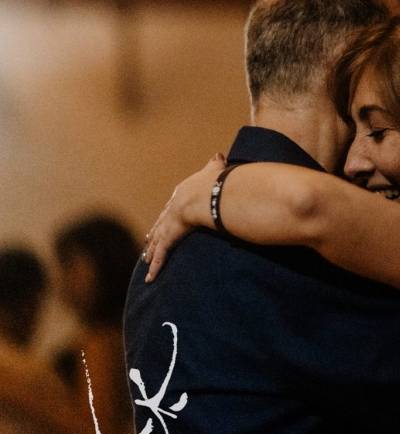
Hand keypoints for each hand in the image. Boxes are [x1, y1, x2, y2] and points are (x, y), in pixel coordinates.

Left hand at [143, 154, 226, 282]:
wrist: (205, 193)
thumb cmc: (211, 182)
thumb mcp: (213, 170)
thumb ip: (215, 163)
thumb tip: (218, 155)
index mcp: (181, 197)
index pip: (172, 208)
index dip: (167, 215)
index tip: (164, 219)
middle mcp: (171, 211)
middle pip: (159, 225)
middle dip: (154, 233)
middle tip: (147, 240)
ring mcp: (168, 226)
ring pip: (156, 242)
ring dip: (151, 251)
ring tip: (145, 260)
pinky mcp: (169, 238)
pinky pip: (161, 256)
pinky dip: (155, 267)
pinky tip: (149, 278)